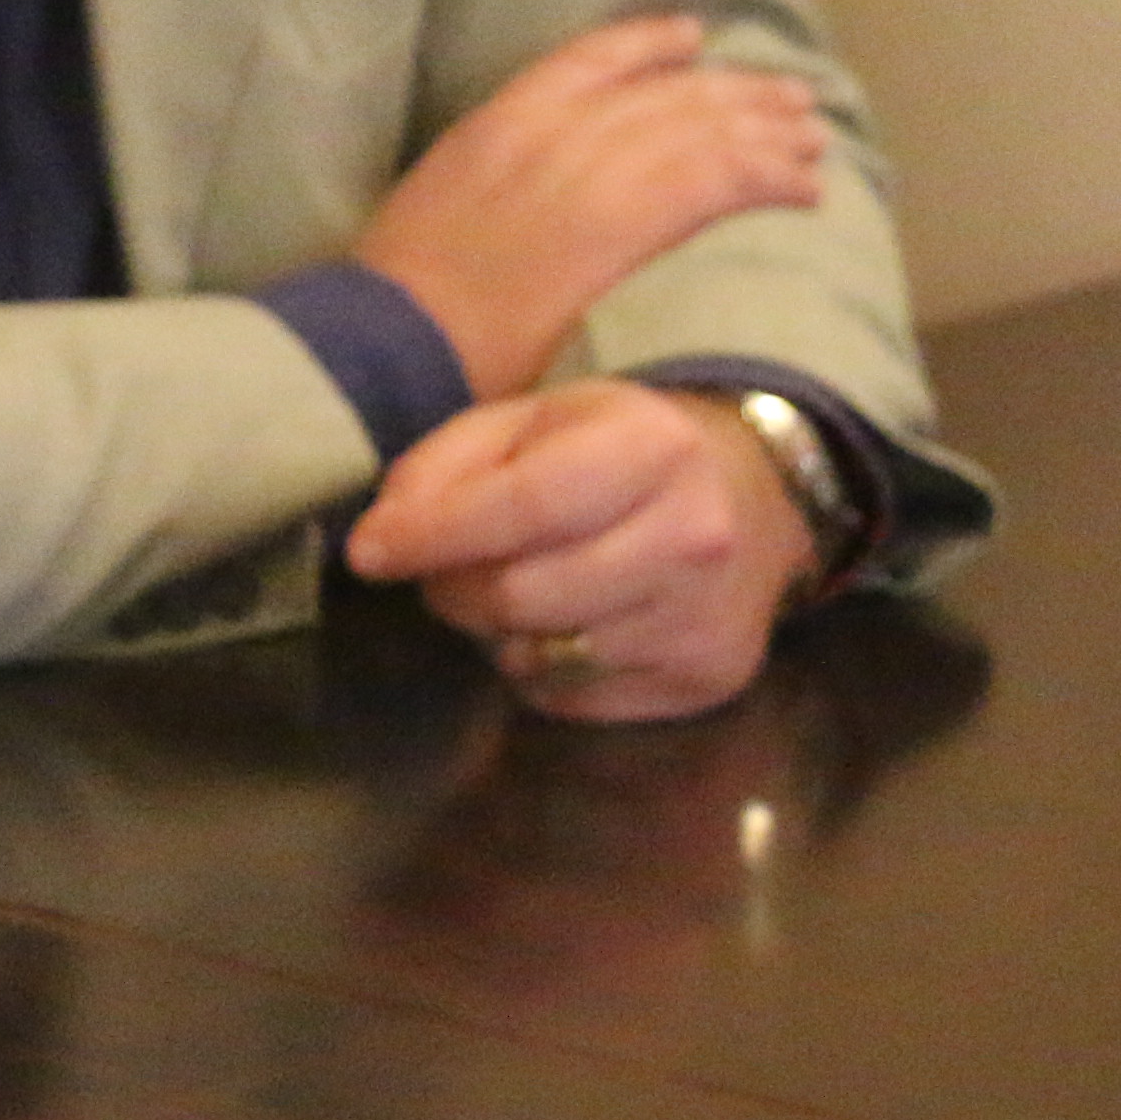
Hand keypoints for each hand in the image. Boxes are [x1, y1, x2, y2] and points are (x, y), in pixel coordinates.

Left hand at [338, 378, 815, 721]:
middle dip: (456, 589)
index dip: (432, 536)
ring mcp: (703, 619)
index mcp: (650, 448)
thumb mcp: (530, 420)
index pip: (523, 507)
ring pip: (541, 656)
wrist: (751, 496)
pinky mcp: (705, 681)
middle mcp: (691, 537)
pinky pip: (574, 699)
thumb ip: (445, 466)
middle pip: (521, 597)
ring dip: (497, 632)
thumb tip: (380, 539)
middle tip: (447, 570)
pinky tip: (568, 623)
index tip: (369, 552)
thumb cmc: (616, 449)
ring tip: (513, 587)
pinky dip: (544, 669)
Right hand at [353, 13, 828, 395]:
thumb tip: (541, 214)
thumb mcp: (439, 213)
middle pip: (664, 92)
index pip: (587, 58)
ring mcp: (584, 171)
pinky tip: (804, 186)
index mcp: (495, 122)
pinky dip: (768, 178)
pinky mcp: (620, 221)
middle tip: (789, 97)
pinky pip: (716, 182)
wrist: (386, 341)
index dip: (649, 45)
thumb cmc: (397, 304)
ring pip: (700, 130)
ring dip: (766, 132)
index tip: (693, 39)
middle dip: (734, 92)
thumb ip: (499, 194)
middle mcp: (546, 129)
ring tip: (812, 140)